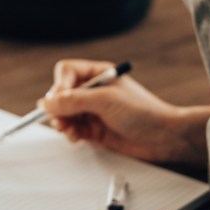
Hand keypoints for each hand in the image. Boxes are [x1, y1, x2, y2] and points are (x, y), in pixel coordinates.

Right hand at [42, 59, 208, 164]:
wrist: (163, 137)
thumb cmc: (143, 112)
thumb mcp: (106, 101)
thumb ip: (74, 100)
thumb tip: (46, 103)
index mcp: (99, 74)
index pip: (67, 72)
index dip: (60, 86)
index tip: (59, 101)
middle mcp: (94, 91)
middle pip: (61, 94)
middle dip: (59, 107)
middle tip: (61, 119)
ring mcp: (93, 110)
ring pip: (64, 113)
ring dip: (63, 122)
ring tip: (70, 131)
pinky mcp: (94, 129)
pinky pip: (73, 128)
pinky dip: (70, 133)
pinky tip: (76, 137)